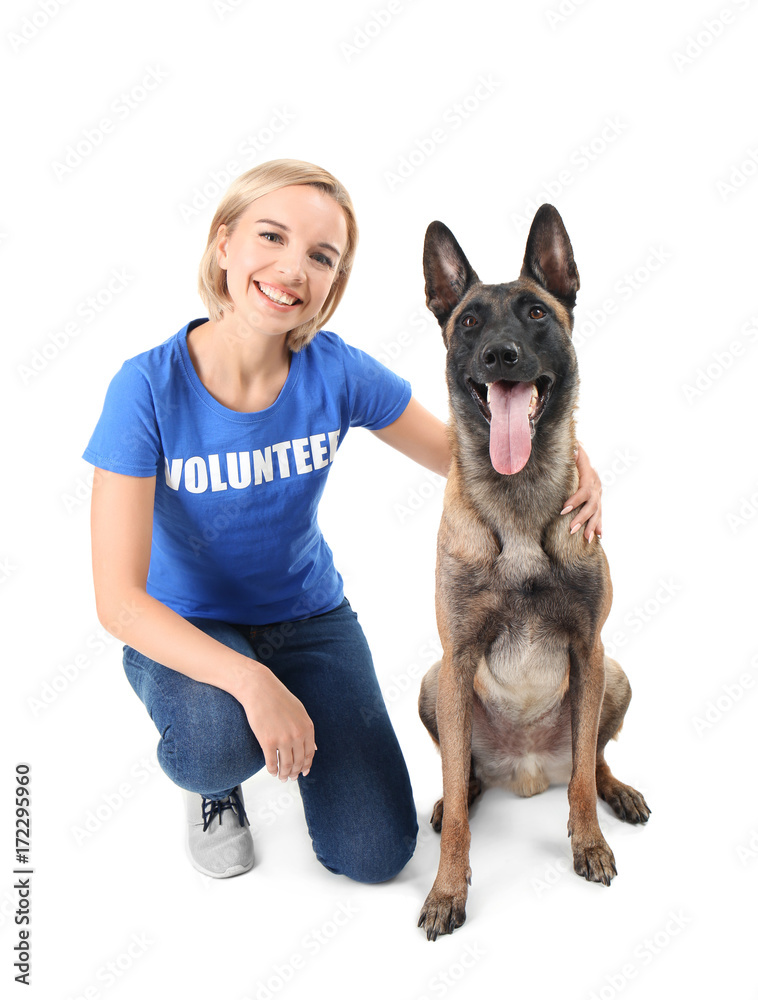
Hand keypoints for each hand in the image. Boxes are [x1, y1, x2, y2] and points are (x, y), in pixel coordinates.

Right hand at [235, 661, 316, 780]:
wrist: (260, 689)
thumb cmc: (278, 698)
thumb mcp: (299, 711)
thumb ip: (306, 730)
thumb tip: (313, 748)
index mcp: (307, 727)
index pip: (309, 754)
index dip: (306, 766)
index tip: (304, 772)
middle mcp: (297, 735)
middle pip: (298, 762)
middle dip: (295, 773)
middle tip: (292, 778)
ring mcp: (283, 739)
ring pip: (286, 765)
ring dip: (284, 774)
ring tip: (282, 777)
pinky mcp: (267, 741)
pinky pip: (271, 763)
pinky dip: (272, 770)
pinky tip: (272, 772)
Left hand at [561, 442, 601, 541]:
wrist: (582, 452)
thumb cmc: (573, 452)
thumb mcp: (573, 450)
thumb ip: (573, 451)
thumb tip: (573, 449)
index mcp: (590, 475)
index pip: (584, 490)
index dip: (575, 500)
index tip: (563, 510)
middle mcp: (597, 485)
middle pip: (592, 504)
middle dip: (582, 518)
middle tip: (571, 529)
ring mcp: (599, 493)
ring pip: (597, 511)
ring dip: (591, 525)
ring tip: (586, 538)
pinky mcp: (598, 499)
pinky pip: (600, 513)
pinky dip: (599, 525)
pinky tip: (599, 536)